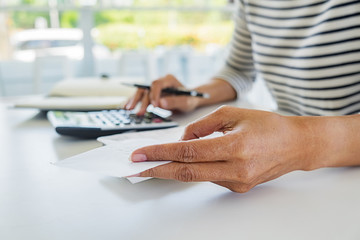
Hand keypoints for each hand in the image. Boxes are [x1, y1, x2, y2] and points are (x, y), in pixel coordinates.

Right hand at [125, 74, 198, 114]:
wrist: (190, 99)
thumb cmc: (190, 99)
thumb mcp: (186, 102)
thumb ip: (175, 102)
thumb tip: (161, 104)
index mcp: (169, 79)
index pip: (157, 84)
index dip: (154, 95)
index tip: (155, 106)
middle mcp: (160, 81)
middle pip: (147, 88)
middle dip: (141, 100)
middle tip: (138, 112)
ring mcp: (155, 87)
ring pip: (141, 92)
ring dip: (135, 101)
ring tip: (128, 109)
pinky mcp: (152, 94)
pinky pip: (141, 96)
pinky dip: (134, 101)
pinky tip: (127, 107)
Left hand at [130, 106, 318, 192]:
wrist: (296, 145)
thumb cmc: (268, 125)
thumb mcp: (234, 114)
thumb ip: (204, 125)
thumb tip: (182, 138)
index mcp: (236, 146)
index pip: (189, 152)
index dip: (162, 153)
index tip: (141, 154)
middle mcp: (237, 169)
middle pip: (187, 173)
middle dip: (158, 169)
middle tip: (136, 167)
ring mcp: (238, 182)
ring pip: (197, 176)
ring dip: (174, 169)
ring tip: (155, 161)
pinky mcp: (239, 188)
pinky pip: (210, 177)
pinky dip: (195, 168)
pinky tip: (187, 161)